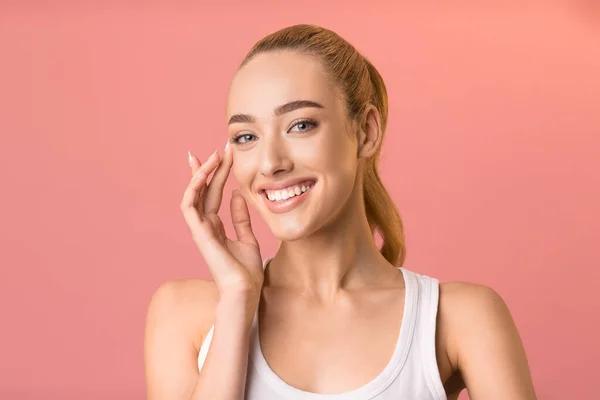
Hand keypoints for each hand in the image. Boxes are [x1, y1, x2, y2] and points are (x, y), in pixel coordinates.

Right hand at [180, 144, 263, 298]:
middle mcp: (205, 225)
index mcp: (215, 226)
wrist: (245, 290)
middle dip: (210, 167)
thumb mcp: (248, 238)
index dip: (215, 174)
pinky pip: (190, 205)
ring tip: (215, 156)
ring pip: (193, 194)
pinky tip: (205, 173)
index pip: (212, 194)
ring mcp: (199, 229)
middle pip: (203, 190)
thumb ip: (240, 218)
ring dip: (202, 173)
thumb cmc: (246, 271)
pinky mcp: (198, 233)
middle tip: (221, 148)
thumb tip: (238, 195)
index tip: (222, 155)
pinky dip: (194, 188)